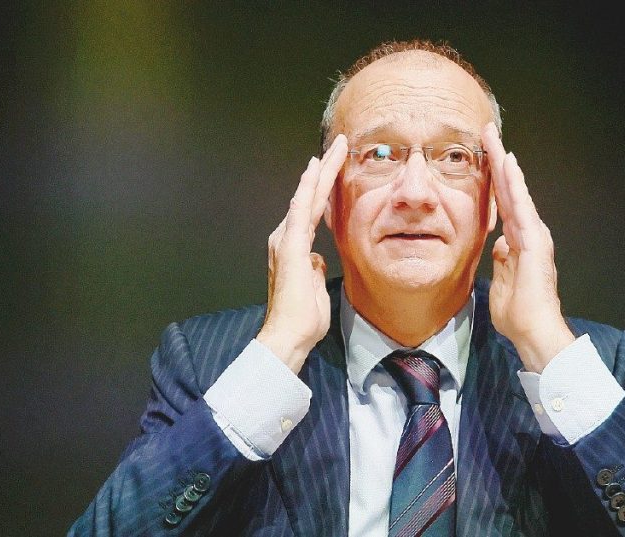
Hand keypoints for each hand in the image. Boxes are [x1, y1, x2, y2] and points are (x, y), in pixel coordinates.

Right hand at [257, 135, 348, 372]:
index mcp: (294, 248)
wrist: (289, 335)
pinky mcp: (290, 244)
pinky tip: (315, 169)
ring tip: (334, 148)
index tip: (335, 166)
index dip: (325, 187)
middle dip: (325, 170)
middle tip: (338, 144)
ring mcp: (286, 239)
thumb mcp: (315, 287)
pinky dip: (308, 188)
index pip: (314, 210)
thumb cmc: (303, 319)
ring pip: (307, 196)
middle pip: (311, 197)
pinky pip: (301, 209)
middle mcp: (286, 238)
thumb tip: (317, 260)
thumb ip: (314, 269)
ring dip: (321, 171)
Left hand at [481, 123, 574, 372]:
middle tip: (487, 133)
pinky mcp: (536, 241)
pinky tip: (508, 164)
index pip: (503, 204)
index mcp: (519, 243)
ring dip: (505, 164)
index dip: (493, 181)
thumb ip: (501, 262)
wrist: (534, 331)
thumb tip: (499, 246)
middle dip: (498, 161)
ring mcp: (534, 235)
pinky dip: (515, 184)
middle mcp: (529, 234)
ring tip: (494, 138)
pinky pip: (522, 206)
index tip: (484, 158)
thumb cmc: (518, 314)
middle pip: (510, 190)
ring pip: (516, 192)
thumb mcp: (502, 282)